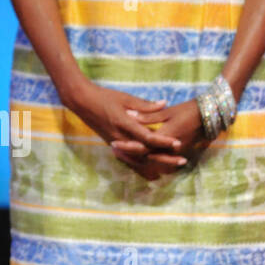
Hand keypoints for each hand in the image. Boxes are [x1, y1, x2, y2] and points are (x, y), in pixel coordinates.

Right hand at [63, 80, 184, 180]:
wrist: (81, 101)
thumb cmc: (103, 96)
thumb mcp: (124, 98)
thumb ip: (145, 105)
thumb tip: (164, 104)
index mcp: (124, 123)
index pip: (147, 137)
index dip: (163, 141)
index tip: (178, 143)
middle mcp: (120, 136)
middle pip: (145, 153)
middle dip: (165, 158)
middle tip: (182, 160)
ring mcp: (115, 142)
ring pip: (137, 159)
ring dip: (155, 164)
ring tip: (171, 168)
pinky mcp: (112, 143)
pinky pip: (129, 158)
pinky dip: (141, 164)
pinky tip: (151, 167)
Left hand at [110, 101, 207, 171]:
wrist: (209, 116)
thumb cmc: (188, 110)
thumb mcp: (167, 112)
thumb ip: (148, 115)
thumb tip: (129, 114)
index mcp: (167, 137)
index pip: (143, 146)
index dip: (128, 146)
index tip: (114, 144)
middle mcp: (171, 149)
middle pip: (146, 157)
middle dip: (129, 155)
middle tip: (114, 151)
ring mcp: (176, 153)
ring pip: (153, 161)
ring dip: (137, 159)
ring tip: (121, 154)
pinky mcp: (178, 153)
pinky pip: (161, 160)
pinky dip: (148, 160)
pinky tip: (137, 156)